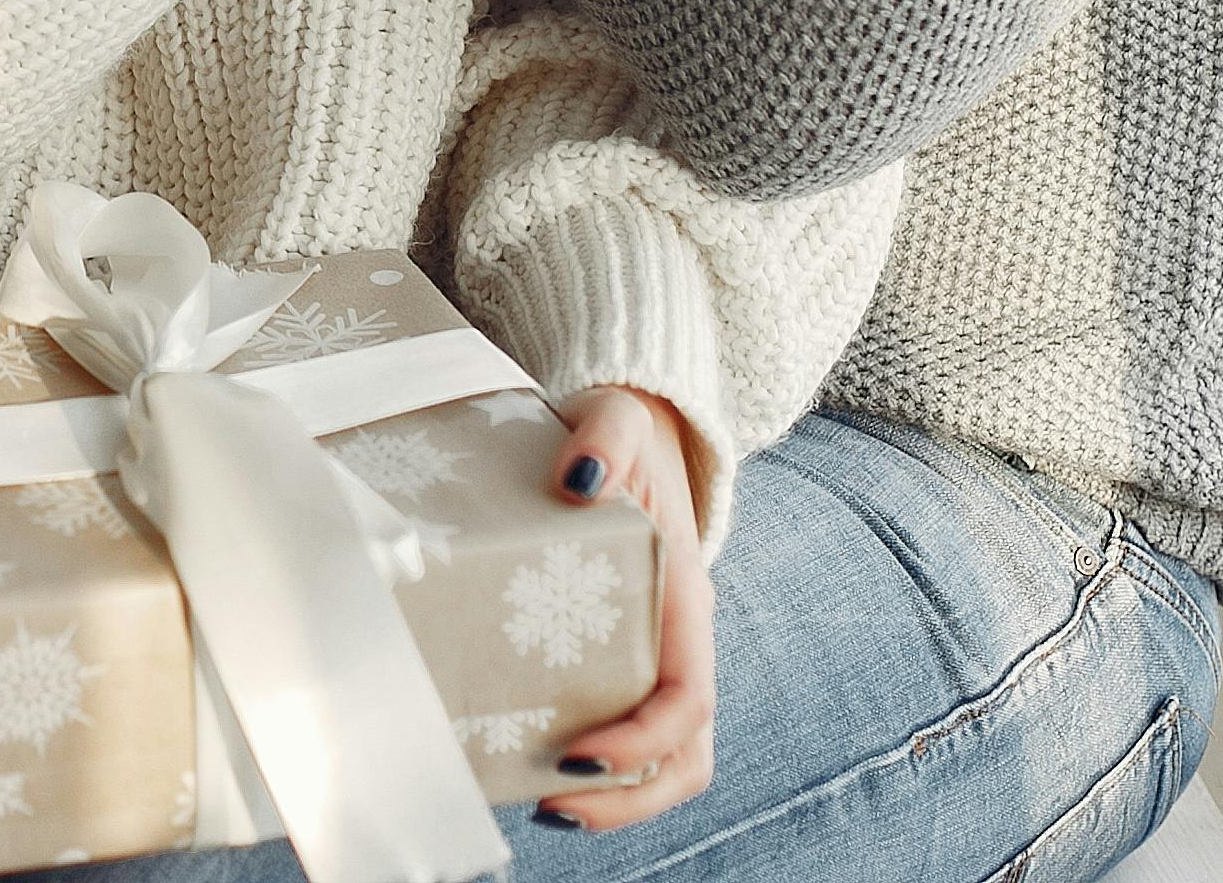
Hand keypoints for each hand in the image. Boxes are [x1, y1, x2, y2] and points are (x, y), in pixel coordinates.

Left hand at [531, 387, 716, 832]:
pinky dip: (599, 770)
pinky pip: (630, 734)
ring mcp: (658, 657)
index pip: (688, 699)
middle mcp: (682, 641)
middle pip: (686, 754)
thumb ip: (603, 437)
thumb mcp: (614, 418)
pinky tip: (534, 762)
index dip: (640, 742)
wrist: (626, 429)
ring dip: (617, 798)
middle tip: (552, 803)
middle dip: (630, 798)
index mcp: (686, 600)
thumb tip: (578, 481)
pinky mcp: (627, 660)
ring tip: (542, 800)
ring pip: (666, 759)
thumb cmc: (618, 429)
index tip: (575, 755)